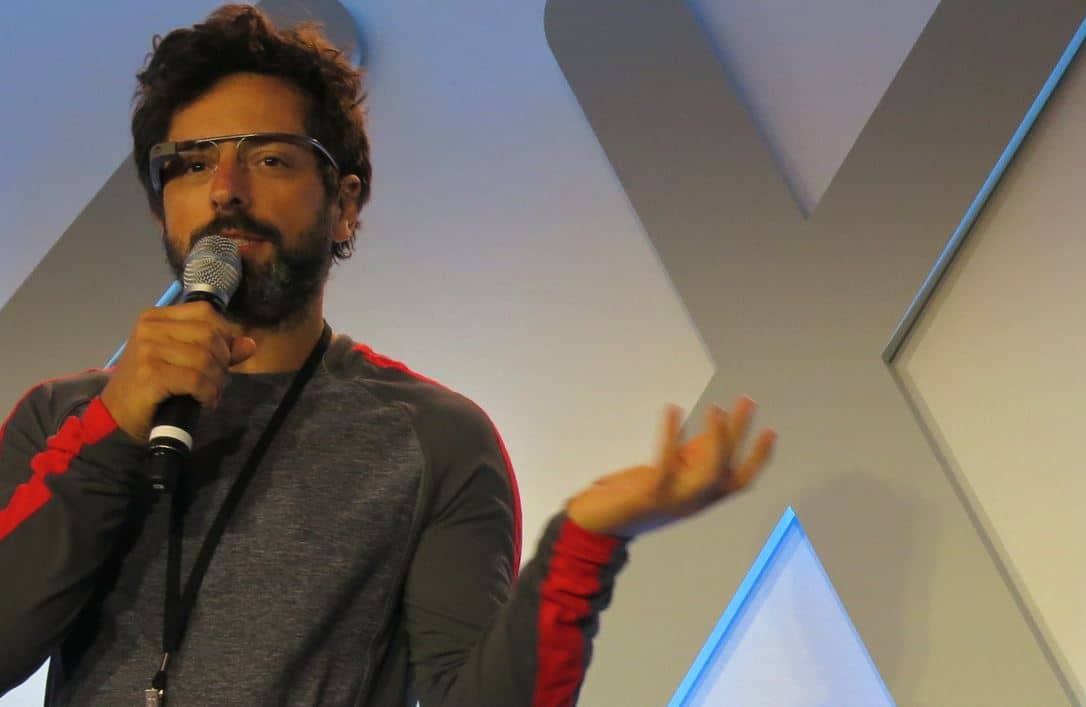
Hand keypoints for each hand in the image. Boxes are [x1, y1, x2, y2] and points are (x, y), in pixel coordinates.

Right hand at [100, 302, 255, 441]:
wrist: (117, 416)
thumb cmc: (152, 386)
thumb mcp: (183, 361)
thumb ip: (217, 351)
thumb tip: (249, 344)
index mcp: (157, 317)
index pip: (206, 313)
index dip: (224, 336)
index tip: (221, 359)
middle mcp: (150, 328)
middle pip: (209, 335)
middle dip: (222, 362)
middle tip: (216, 382)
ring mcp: (148, 350)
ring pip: (205, 358)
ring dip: (216, 381)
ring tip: (210, 393)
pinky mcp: (150, 374)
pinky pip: (196, 379)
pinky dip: (208, 393)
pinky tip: (204, 401)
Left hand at [565, 397, 775, 537]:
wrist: (599, 524)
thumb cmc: (634, 496)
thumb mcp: (671, 473)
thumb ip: (692, 456)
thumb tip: (715, 429)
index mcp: (701, 496)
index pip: (740, 479)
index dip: (759, 458)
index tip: (771, 430)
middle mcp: (693, 501)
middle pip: (728, 469)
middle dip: (740, 435)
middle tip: (745, 400)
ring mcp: (674, 500)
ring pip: (709, 472)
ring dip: (716, 439)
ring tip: (715, 408)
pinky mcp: (650, 494)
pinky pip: (666, 462)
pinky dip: (670, 434)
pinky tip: (672, 410)